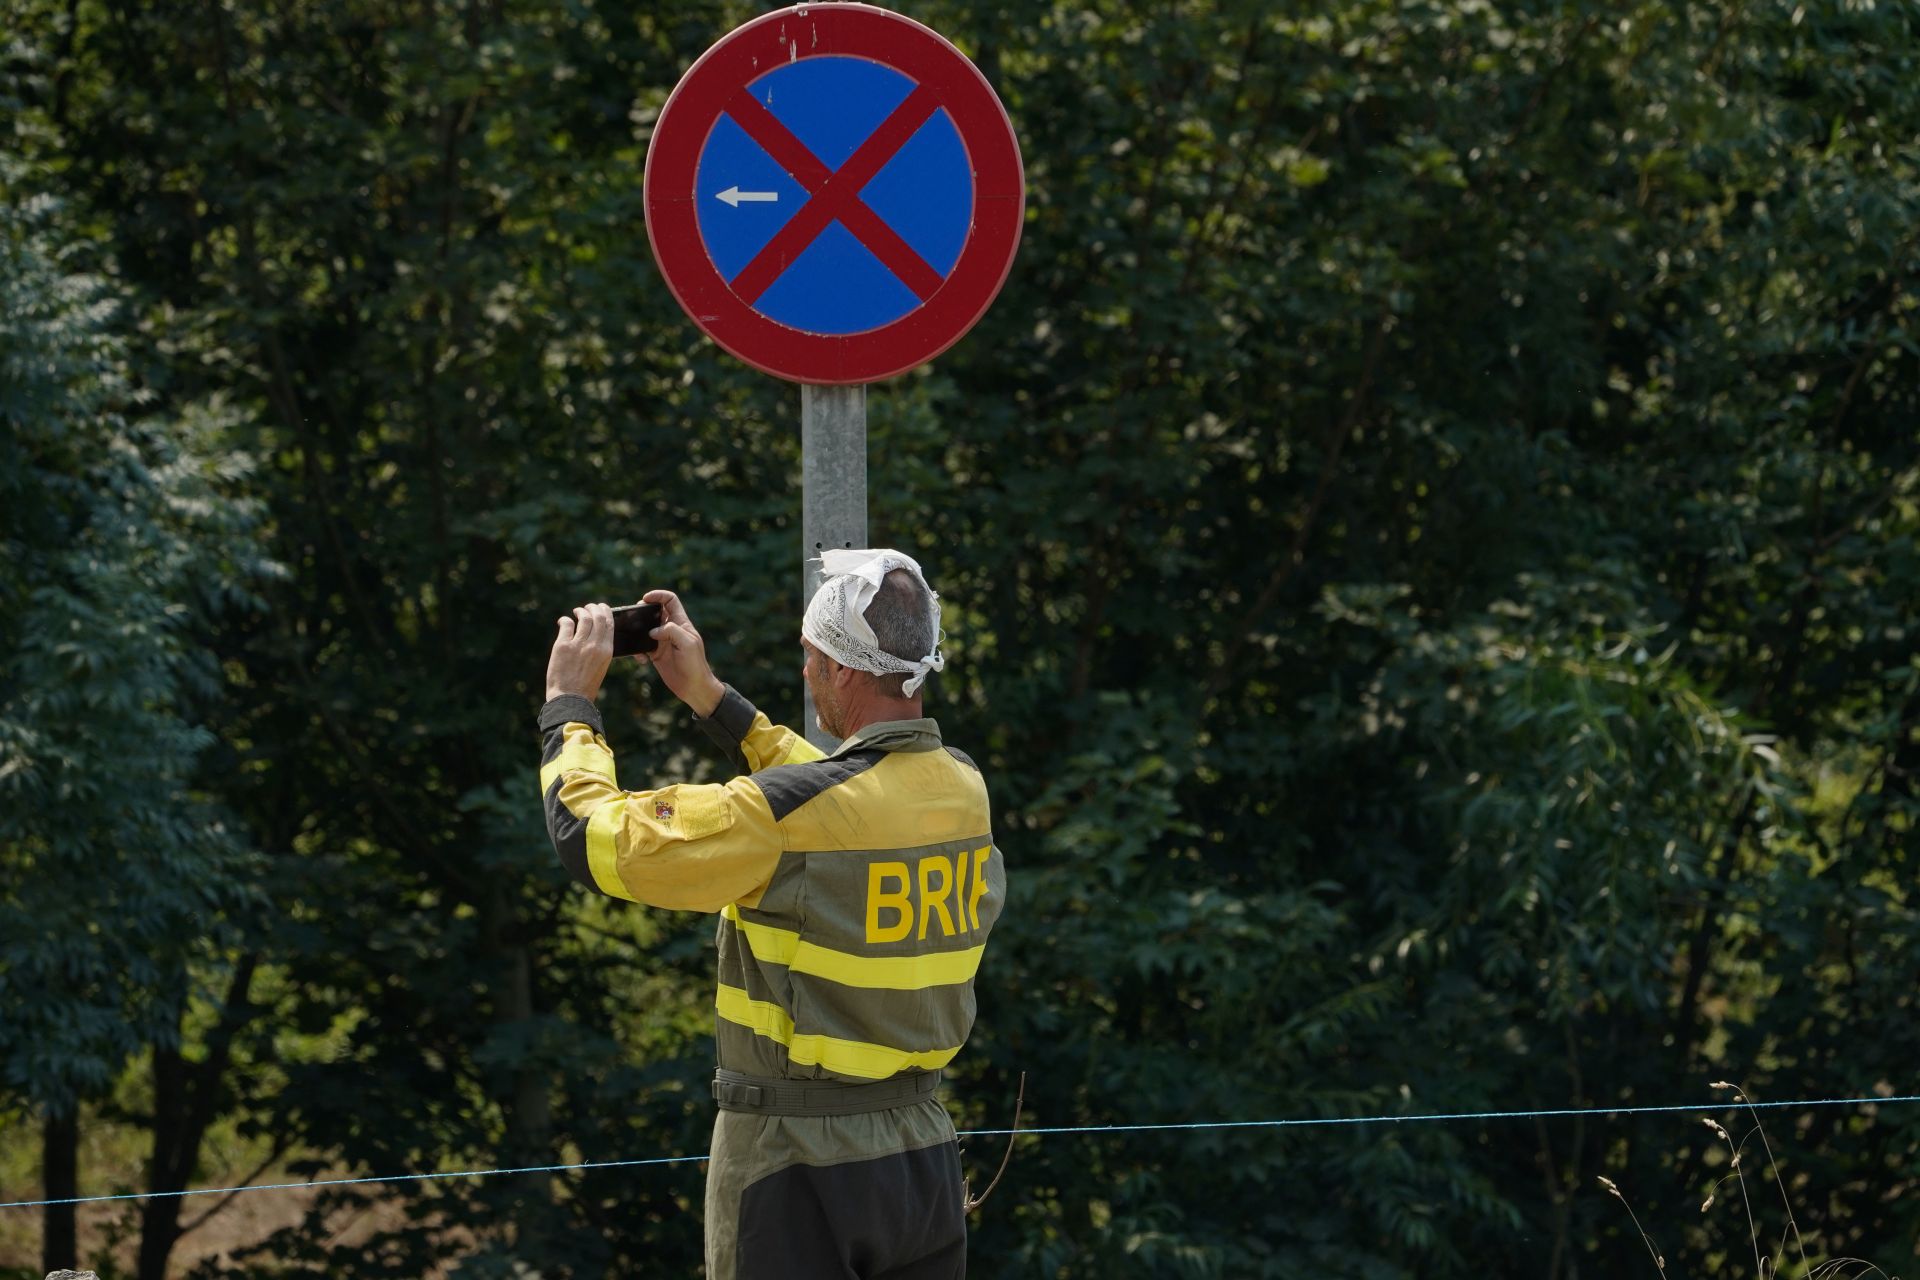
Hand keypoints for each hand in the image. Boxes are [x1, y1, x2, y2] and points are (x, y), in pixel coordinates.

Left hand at [546, 603, 614, 702]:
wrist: (570, 699)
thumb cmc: (585, 685)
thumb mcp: (601, 666)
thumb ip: (600, 650)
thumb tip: (594, 633)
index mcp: (607, 651)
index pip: (609, 624)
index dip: (606, 612)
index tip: (601, 608)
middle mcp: (595, 645)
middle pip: (598, 617)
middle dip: (593, 608)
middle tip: (588, 607)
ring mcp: (579, 644)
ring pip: (583, 618)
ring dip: (580, 612)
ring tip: (577, 612)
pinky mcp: (562, 646)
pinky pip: (566, 625)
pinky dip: (565, 620)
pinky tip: (563, 621)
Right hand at [637, 589, 724, 716]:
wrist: (694, 687)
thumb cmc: (695, 665)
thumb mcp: (687, 643)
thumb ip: (672, 631)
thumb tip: (653, 630)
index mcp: (681, 623)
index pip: (670, 600)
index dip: (658, 595)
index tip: (645, 599)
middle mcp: (671, 630)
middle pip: (655, 612)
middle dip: (643, 612)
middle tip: (636, 618)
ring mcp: (662, 642)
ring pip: (646, 629)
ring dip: (638, 631)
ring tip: (634, 637)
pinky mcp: (655, 654)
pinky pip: (642, 646)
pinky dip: (637, 650)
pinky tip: (641, 659)